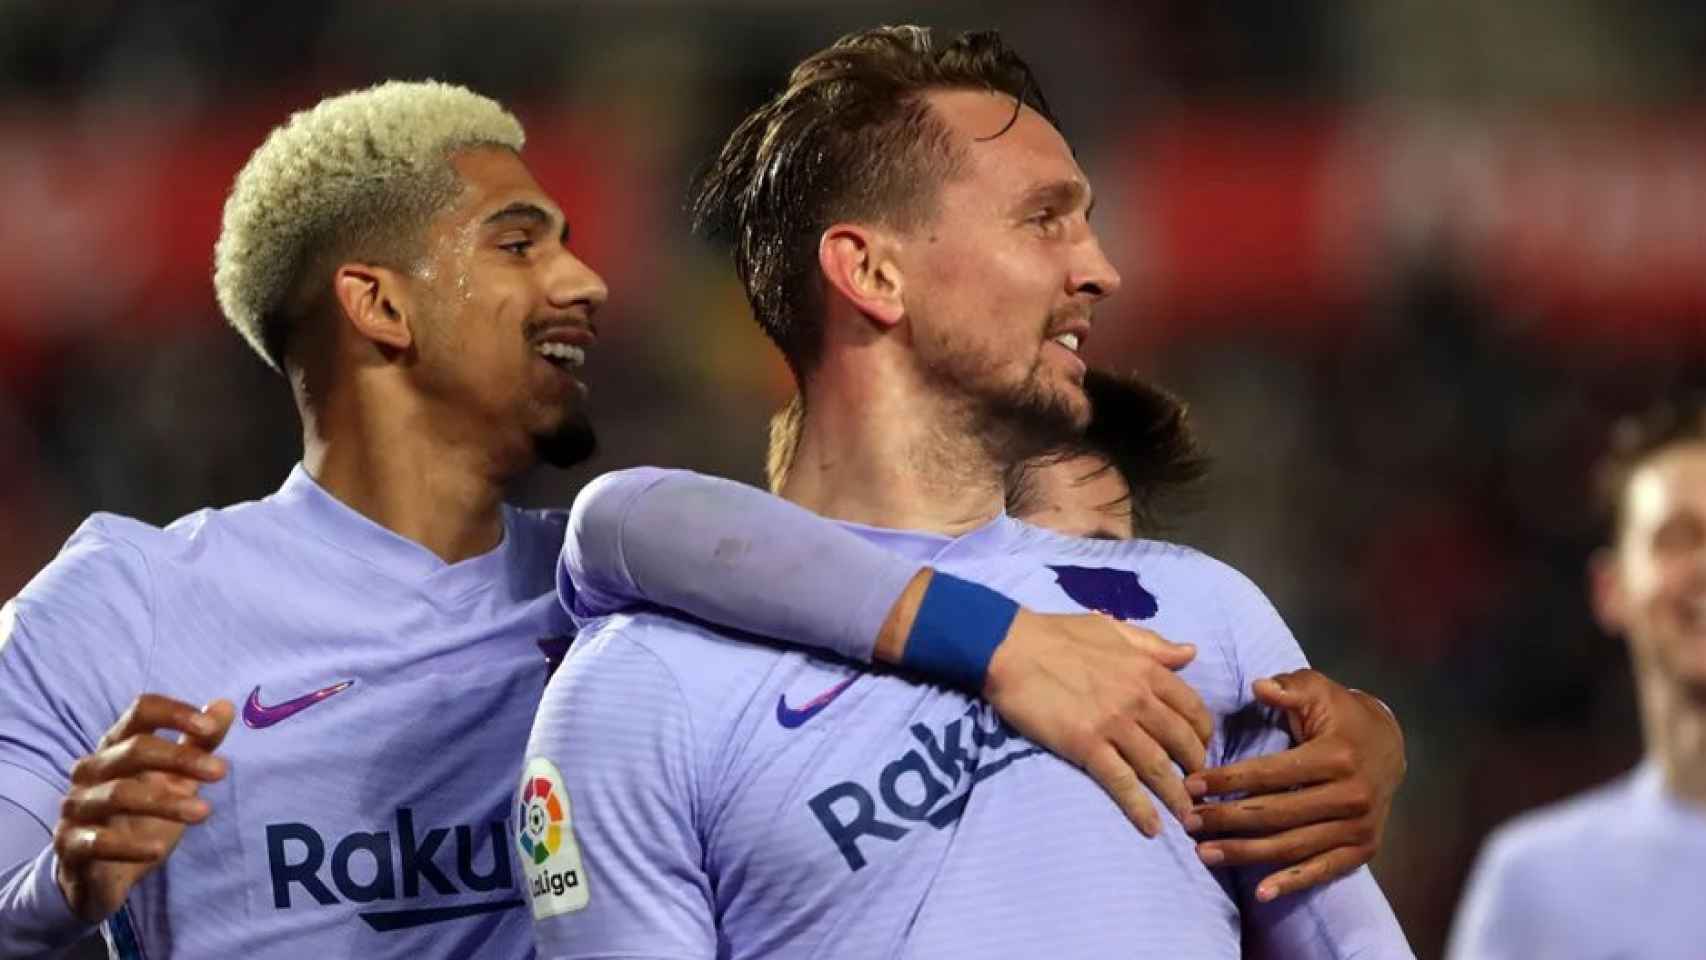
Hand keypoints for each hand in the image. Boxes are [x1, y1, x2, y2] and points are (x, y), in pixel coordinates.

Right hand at [54, 694, 233, 921]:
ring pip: (118, 794)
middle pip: (134, 749)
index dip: (175, 713)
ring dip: (165, 802)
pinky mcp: (69, 845)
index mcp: (117, 746)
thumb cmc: (140, 816)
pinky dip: (129, 846)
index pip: (142, 712)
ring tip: (203, 812)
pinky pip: (96, 842)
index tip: (210, 727)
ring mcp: (76, 806)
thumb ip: (199, 744)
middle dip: (181, 758)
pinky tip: (157, 850)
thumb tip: (225, 705)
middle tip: (221, 771)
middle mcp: (92, 770)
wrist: (99, 873)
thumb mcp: (175, 779)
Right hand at [984, 610, 1213, 836]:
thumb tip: (1191, 652)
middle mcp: (1138, 699)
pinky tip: (1152, 827)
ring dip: (1178, 796)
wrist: (1008, 648)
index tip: (1201, 749)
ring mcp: (1113, 724)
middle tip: (1199, 787)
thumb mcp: (1111, 629)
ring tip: (1190, 817)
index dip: (1203, 733)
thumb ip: (1152, 644)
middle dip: (1197, 769)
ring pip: (1158, 767)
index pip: (1192, 708)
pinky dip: (1140, 807)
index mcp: (1146, 669)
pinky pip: (1121, 782)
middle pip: (1182, 742)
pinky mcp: (1086, 745)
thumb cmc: (1056, 634)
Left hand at [1185, 669, 1404, 900]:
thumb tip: (1259, 686)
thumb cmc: (1340, 714)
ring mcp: (1358, 827)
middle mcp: (1350, 795)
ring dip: (1245, 854)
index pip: (1271, 773)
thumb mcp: (1317, 689)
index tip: (1191, 785)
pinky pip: (1323, 870)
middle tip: (1188, 822)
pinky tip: (1260, 893)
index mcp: (1336, 756)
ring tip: (1204, 854)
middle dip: (1226, 819)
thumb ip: (1288, 688)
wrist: (1391, 746)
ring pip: (1292, 846)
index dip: (1228, 780)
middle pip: (1276, 814)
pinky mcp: (1363, 849)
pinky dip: (1291, 883)